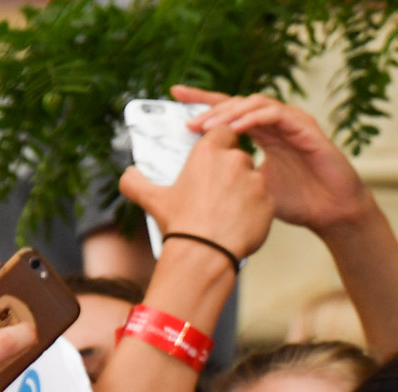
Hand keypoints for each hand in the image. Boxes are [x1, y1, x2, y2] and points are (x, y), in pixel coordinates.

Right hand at [119, 118, 274, 264]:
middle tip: (221, 189)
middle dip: (233, 169)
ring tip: (230, 209)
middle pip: (240, 155)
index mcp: (209, 152)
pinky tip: (241, 222)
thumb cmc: (180, 224)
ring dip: (246, 189)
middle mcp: (235, 161)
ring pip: (255, 179)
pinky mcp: (269, 204)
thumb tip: (128, 176)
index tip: (217, 153)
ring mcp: (255, 182)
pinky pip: (265, 202)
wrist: (206, 254)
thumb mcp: (151, 199)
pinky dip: (257, 210)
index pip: (224, 131)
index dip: (221, 140)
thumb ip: (135, 182)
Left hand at [176, 86, 373, 235]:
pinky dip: (253, 118)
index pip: (230, 111)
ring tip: (207, 125)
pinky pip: (274, 114)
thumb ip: (235, 175)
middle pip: (237, 102)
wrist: (333, 214)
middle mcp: (276, 123)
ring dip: (228, 112)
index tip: (176, 96)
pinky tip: (237, 128)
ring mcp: (291, 122)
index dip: (203, 101)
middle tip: (186, 115)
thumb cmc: (301, 203)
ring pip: (253, 104)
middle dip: (209, 105)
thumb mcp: (257, 188)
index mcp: (264, 134)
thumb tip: (200, 178)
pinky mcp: (305, 127)